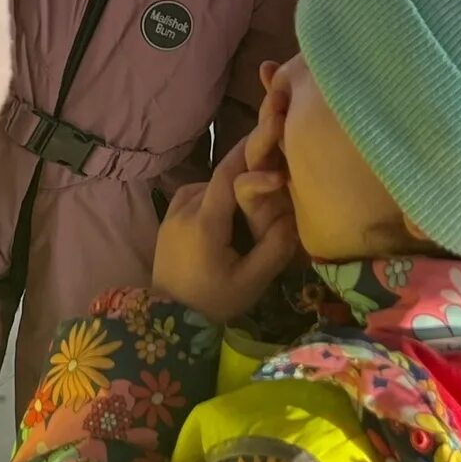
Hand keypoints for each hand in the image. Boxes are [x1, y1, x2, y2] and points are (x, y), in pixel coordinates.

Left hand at [151, 134, 298, 323]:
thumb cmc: (213, 302)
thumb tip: (292, 214)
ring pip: (208, 185)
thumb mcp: (251, 281)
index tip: (275, 143)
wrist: (168, 319)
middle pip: (220, 178)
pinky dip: (215, 196)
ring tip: (255, 194)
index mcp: (204, 222)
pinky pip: (196, 195)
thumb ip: (274, 247)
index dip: (250, 156)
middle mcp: (184, 208)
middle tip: (274, 164)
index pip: (227, 175)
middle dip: (246, 170)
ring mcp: (172, 212)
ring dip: (231, 186)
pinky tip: (230, 213)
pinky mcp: (167, 218)